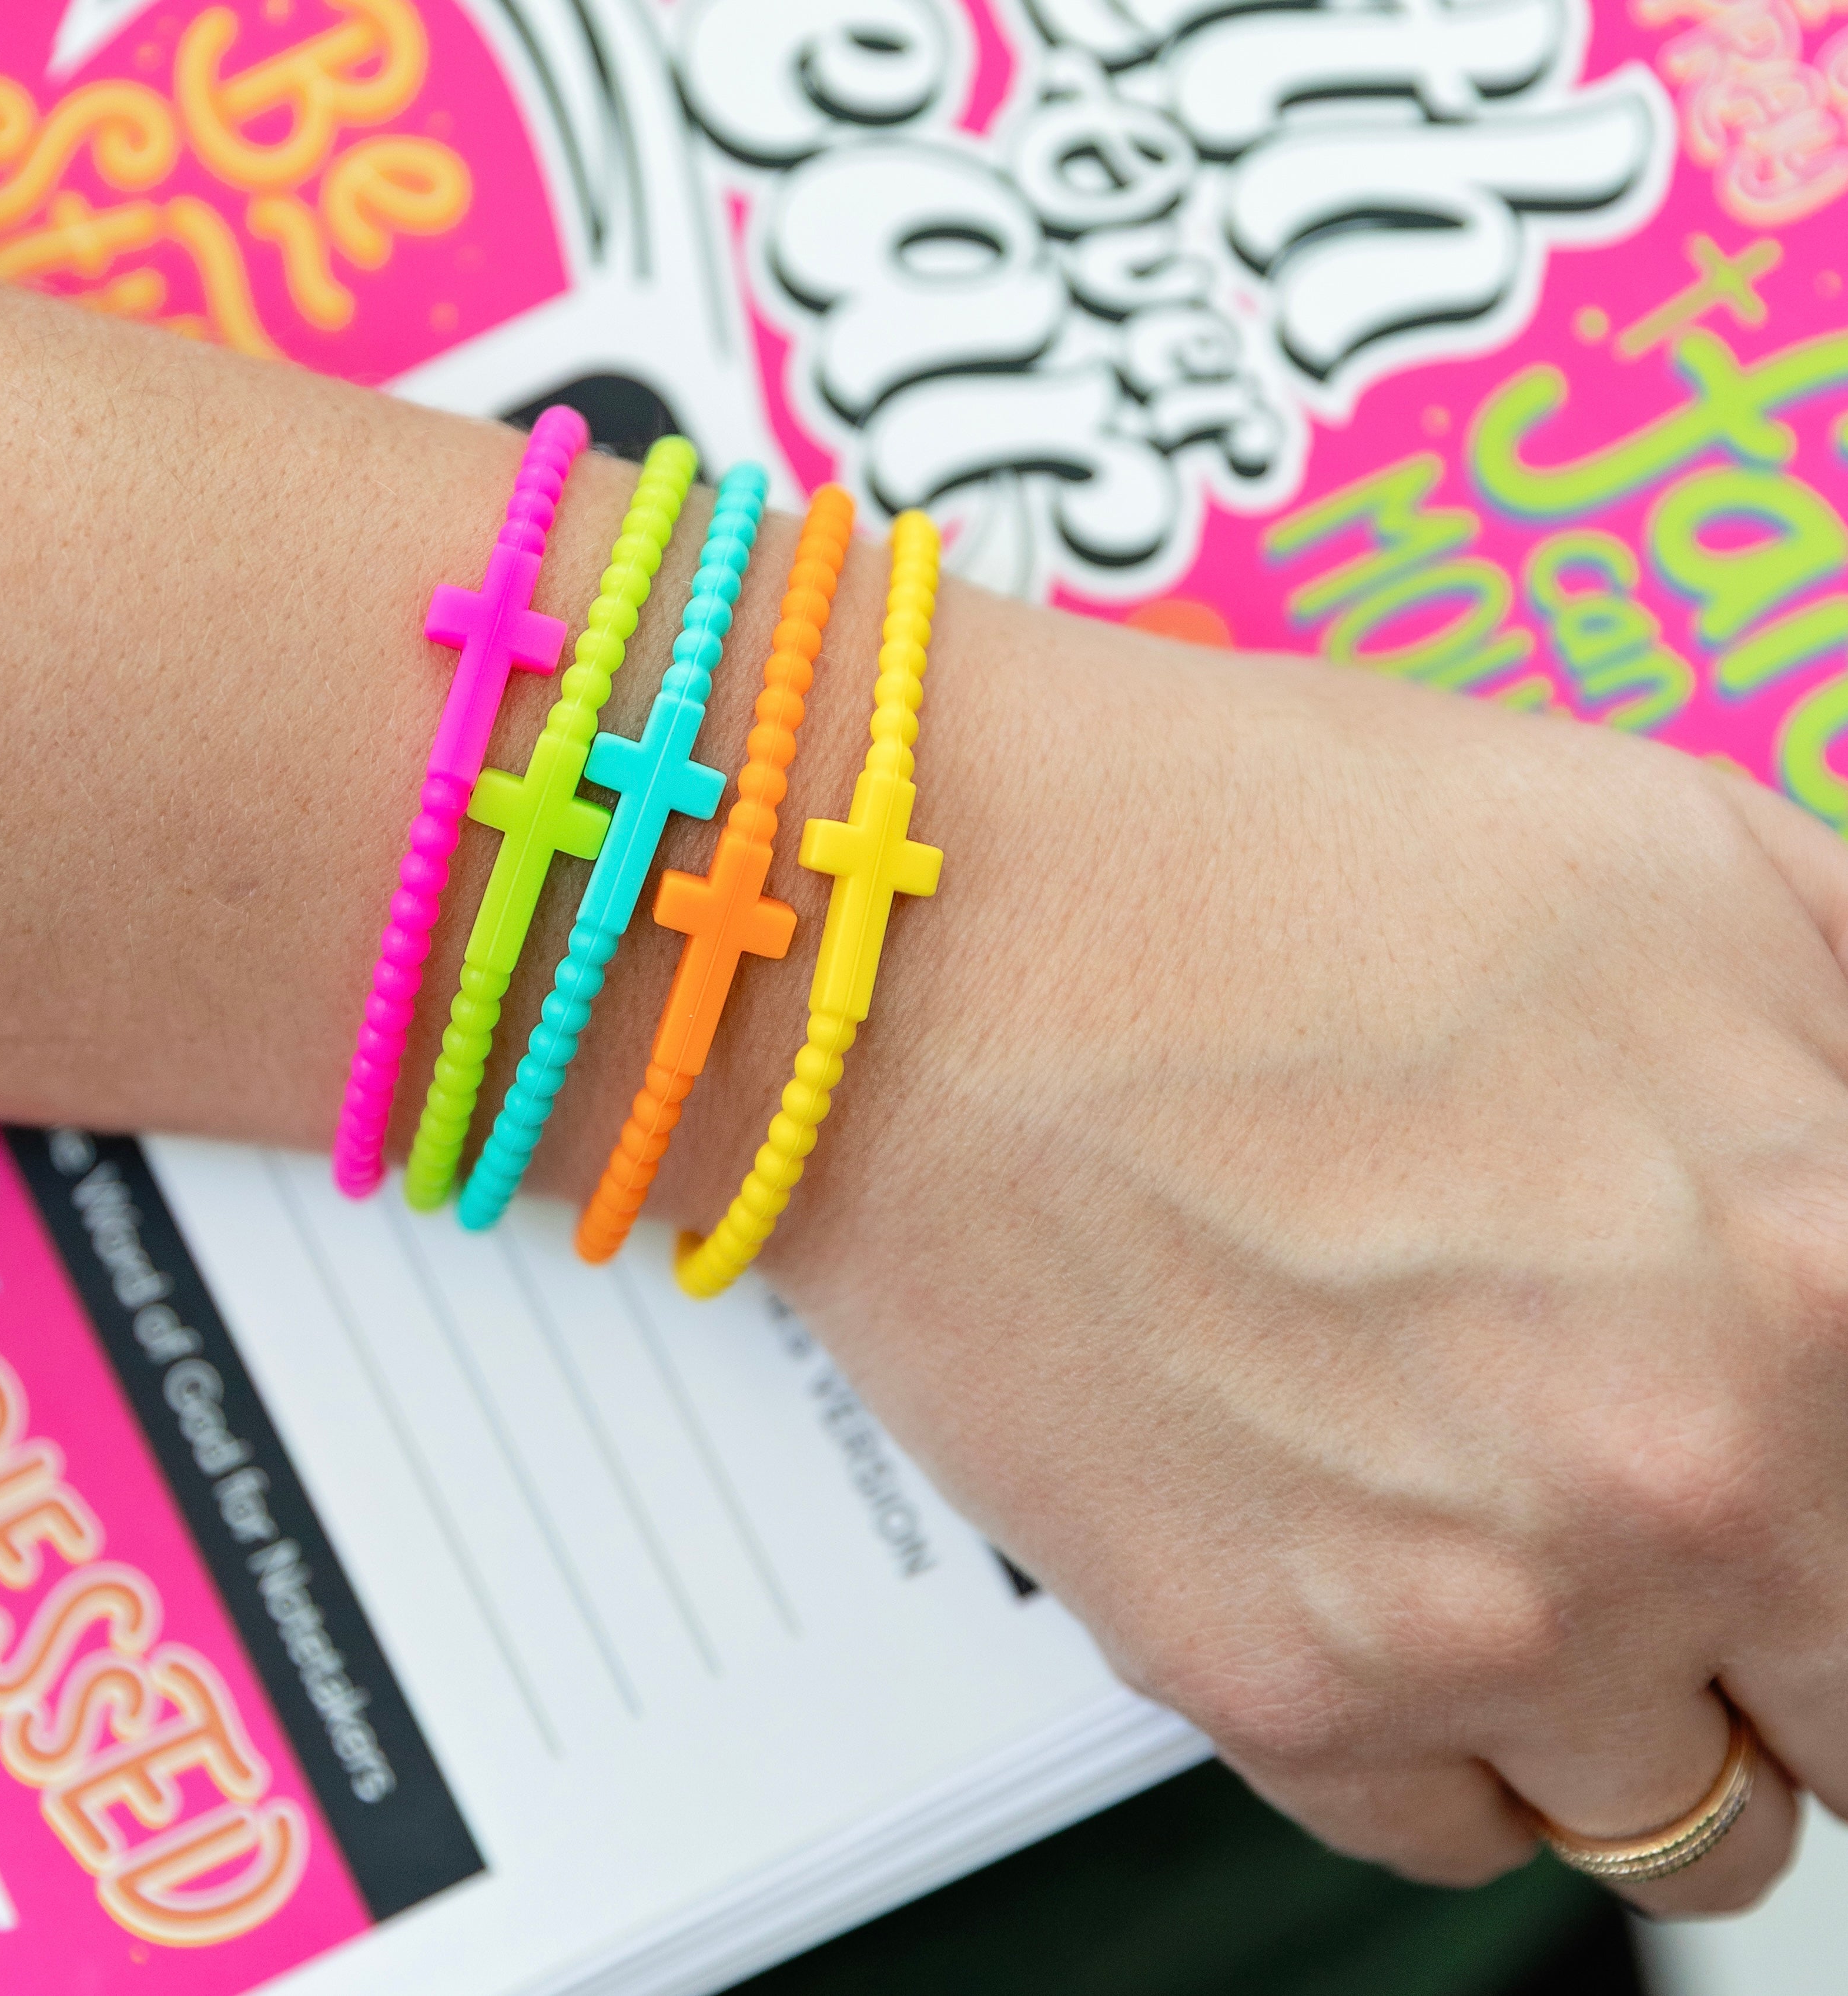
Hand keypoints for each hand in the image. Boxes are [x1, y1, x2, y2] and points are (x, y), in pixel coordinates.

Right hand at [771, 599, 1847, 1914]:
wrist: (931, 928)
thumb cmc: (1247, 852)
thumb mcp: (1684, 865)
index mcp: (1820, 1267)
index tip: (1812, 1476)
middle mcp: (1667, 1475)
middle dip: (1794, 1623)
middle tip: (1681, 1506)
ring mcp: (1462, 1609)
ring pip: (1671, 1820)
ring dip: (1625, 1696)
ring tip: (1503, 1524)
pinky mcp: (1260, 1673)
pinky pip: (1442, 1826)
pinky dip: (1440, 1731)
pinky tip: (1365, 1555)